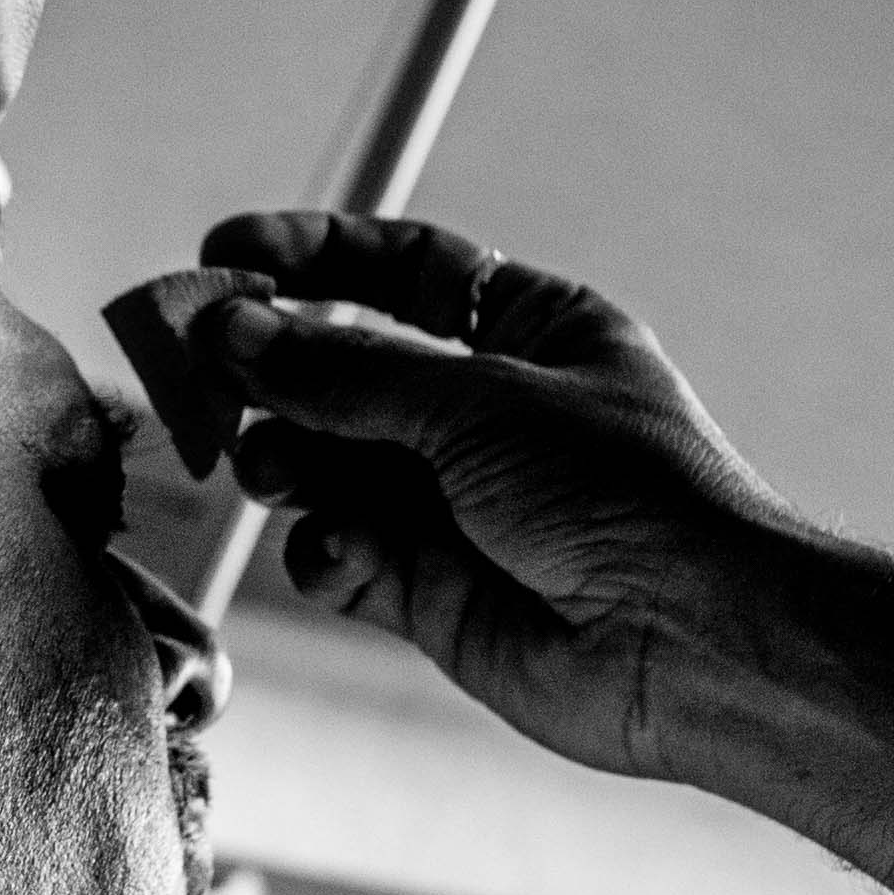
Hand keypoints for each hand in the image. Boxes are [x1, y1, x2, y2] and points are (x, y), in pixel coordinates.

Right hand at [191, 211, 808, 783]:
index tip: (223, 252)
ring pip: (330, 466)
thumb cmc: (627, 496)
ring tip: (273, 470)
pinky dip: (328, 551)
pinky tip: (339, 552)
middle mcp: (488, 415)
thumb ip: (345, 370)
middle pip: (345, 370)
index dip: (311, 255)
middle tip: (200, 373)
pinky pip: (345, 556)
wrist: (692, 642)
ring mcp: (458, 505)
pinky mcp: (434, 593)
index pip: (403, 270)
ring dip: (289, 462)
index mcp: (530, 333)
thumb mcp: (478, 401)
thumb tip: (235, 329)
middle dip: (272, 372)